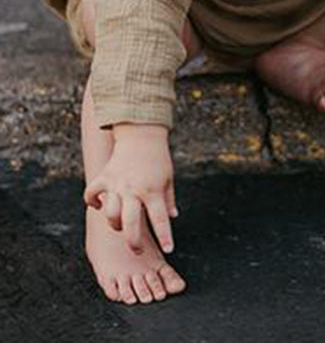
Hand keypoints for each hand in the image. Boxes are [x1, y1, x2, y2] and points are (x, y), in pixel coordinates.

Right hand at [84, 124, 176, 254]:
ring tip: (121, 223)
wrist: (142, 134)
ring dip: (114, 223)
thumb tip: (173, 217)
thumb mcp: (168, 178)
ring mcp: (117, 184)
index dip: (165, 236)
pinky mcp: (104, 177)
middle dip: (133, 242)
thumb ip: (168, 199)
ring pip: (110, 214)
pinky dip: (93, 202)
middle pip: (130, 223)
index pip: (160, 219)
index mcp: (153, 190)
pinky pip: (91, 195)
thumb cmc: (158, 158)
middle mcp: (134, 189)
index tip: (169, 249)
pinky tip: (100, 205)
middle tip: (137, 250)